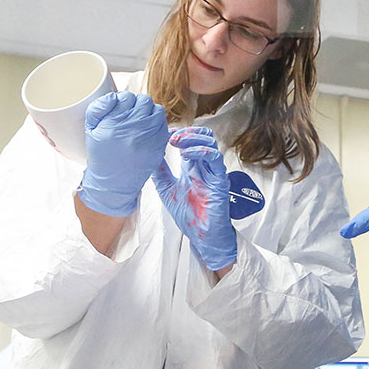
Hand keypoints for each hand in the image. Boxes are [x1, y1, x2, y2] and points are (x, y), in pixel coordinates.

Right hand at [74, 92, 168, 216]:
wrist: (113, 182)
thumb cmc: (101, 155)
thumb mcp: (90, 130)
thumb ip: (97, 108)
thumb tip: (114, 95)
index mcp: (113, 125)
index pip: (126, 97)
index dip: (124, 100)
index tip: (121, 108)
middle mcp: (132, 130)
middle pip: (143, 101)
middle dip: (137, 104)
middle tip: (131, 114)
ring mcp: (148, 139)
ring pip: (156, 110)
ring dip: (149, 112)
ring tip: (140, 121)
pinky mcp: (159, 146)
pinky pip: (164, 125)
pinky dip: (157, 124)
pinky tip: (148, 130)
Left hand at [151, 126, 236, 270]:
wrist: (202, 236)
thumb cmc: (189, 215)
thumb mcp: (167, 190)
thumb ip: (160, 173)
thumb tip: (148, 157)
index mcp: (193, 168)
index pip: (191, 141)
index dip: (179, 133)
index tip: (164, 133)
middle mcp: (204, 166)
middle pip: (203, 137)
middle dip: (187, 132)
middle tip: (170, 136)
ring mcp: (213, 172)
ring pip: (210, 143)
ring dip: (192, 138)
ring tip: (176, 142)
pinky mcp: (220, 180)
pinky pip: (215, 158)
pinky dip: (201, 151)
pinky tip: (187, 154)